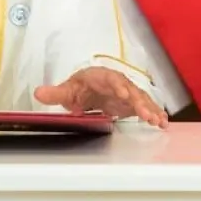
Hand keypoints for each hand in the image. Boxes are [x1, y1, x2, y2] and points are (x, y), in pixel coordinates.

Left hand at [33, 66, 168, 127]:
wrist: (89, 88)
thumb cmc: (79, 87)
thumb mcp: (66, 90)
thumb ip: (55, 93)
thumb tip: (38, 92)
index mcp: (102, 77)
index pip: (111, 79)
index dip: (118, 86)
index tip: (123, 94)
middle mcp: (118, 83)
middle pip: (130, 90)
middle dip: (139, 102)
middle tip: (147, 114)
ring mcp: (127, 93)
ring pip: (141, 99)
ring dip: (150, 109)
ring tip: (159, 122)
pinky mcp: (132, 104)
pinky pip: (145, 107)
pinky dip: (154, 113)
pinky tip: (163, 123)